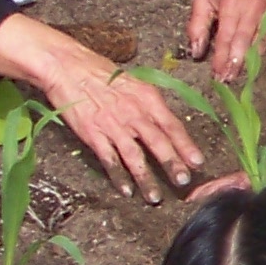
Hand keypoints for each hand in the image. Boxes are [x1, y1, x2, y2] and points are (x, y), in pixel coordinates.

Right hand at [0, 17, 203, 199]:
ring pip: (134, 156)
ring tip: (155, 197)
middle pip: (158, 142)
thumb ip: (148, 104)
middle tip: (184, 182)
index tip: (198, 162)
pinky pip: (109, 159)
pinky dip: (118, 176)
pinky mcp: (93, 134)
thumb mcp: (132, 82)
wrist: (67, 67)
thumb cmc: (99, 71)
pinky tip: (125, 190)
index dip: (186, 145)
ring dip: (146, 178)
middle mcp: (133, 112)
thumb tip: (164, 123)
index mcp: (146, 97)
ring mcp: (113, 125)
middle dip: (172, 164)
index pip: (172, 125)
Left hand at [184, 0, 265, 75]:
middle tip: (229, 77)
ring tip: (242, 66)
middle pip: (245, 41)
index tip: (217, 73)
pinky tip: (260, 47)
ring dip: (251, 58)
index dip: (221, 57)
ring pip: (262, 43)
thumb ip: (197, 26)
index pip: (225, 35)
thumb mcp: (206, 3)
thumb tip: (196, 52)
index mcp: (231, 3)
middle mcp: (252, 7)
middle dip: (236, 62)